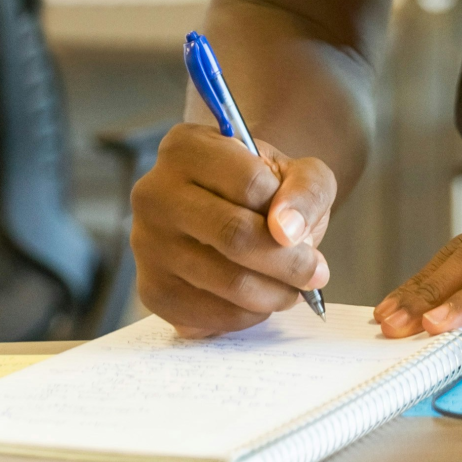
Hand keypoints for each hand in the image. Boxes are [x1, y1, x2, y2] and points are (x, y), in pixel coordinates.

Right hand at [131, 121, 333, 335]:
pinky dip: (247, 315)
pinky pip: (206, 315)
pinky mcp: (150, 290)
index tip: (303, 228)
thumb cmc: (266, 189)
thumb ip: (305, 190)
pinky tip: (262, 300)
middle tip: (314, 272)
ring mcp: (146, 244)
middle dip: (288, 262)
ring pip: (224, 279)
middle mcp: (154, 192)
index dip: (286, 210)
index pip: (248, 183)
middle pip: (233, 234)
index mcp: (186, 146)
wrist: (235, 211)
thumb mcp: (300, 173)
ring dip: (273, 292)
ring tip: (294, 287)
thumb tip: (286, 230)